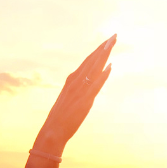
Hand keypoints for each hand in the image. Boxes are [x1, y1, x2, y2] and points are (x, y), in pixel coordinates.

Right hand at [33, 34, 114, 155]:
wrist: (52, 132)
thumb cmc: (60, 118)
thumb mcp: (68, 100)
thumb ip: (78, 91)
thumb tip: (88, 85)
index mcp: (71, 81)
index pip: (87, 62)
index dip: (98, 51)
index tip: (107, 41)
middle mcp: (75, 82)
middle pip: (91, 61)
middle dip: (103, 47)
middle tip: (114, 35)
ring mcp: (79, 90)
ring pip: (93, 68)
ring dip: (104, 55)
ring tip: (113, 43)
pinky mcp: (84, 101)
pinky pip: (95, 85)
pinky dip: (102, 75)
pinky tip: (110, 66)